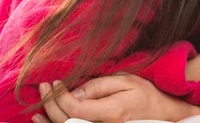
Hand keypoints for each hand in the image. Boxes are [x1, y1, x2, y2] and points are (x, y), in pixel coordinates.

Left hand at [35, 74, 199, 122]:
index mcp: (111, 112)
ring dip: (48, 114)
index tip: (56, 81)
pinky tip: (41, 118)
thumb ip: (99, 86)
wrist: (159, 112)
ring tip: (41, 97)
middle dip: (52, 102)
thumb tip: (75, 91)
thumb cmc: (144, 94)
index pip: (76, 109)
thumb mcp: (126, 81)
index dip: (61, 96)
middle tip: (45, 84)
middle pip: (67, 120)